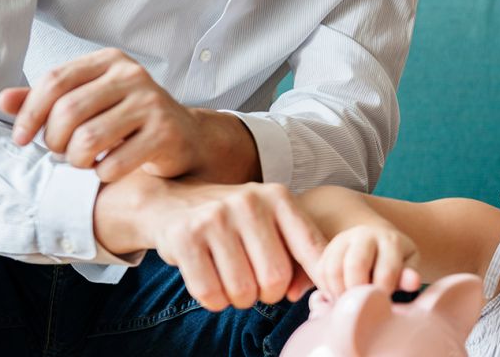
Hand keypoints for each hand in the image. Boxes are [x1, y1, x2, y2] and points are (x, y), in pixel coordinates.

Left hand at [0, 48, 205, 181]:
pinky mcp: (165, 133)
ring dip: (76, 160)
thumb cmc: (128, 119)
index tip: (20, 138)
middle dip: (54, 141)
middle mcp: (133, 75)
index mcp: (109, 61)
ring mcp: (152, 103)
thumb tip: (4, 99)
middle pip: (68, 111)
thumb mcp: (89, 102)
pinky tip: (107, 170)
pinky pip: (114, 163)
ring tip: (83, 162)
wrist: (184, 137)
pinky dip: (103, 174)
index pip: (55, 80)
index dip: (29, 113)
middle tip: (60, 153)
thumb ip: (47, 100)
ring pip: (88, 139)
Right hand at [147, 181, 328, 310]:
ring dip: (240, 299)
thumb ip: (298, 255)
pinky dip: (215, 301)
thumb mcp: (270, 223)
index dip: (320, 277)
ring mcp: (215, 218)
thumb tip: (299, 293)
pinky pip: (210, 293)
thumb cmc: (233, 221)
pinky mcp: (185, 237)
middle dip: (269, 294)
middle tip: (257, 285)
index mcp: (278, 197)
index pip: (311, 246)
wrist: (172, 202)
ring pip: (243, 290)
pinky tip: (213, 285)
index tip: (328, 294)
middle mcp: (249, 202)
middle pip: (276, 278)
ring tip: (233, 282)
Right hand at [317, 224, 420, 298]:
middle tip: (362, 307)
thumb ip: (408, 276)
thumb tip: (413, 282)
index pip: (386, 271)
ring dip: (340, 293)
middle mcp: (364, 234)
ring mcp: (342, 239)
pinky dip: (327, 289)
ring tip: (350, 304)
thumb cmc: (395, 260)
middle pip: (355, 265)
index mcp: (390, 240)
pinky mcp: (327, 248)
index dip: (383, 293)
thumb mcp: (408, 265)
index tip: (382, 305)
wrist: (376, 241)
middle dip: (358, 292)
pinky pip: (321, 271)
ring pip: (333, 269)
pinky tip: (339, 297)